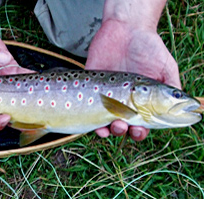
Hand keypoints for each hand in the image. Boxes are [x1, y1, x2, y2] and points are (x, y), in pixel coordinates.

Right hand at [0, 0, 32, 130]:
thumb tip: (3, 58)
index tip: (3, 116)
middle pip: (3, 111)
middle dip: (14, 116)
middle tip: (24, 111)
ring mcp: (2, 81)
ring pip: (16, 96)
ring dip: (26, 97)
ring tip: (37, 95)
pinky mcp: (10, 69)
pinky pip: (21, 75)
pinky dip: (29, 75)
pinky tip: (36, 74)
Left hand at [86, 19, 179, 140]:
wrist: (125, 29)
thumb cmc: (148, 47)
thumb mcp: (165, 67)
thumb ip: (171, 88)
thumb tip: (183, 108)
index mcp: (140, 100)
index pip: (140, 123)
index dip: (140, 131)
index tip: (140, 130)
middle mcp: (123, 101)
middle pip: (123, 125)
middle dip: (125, 131)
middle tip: (128, 126)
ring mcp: (106, 95)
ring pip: (105, 121)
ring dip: (110, 130)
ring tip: (115, 124)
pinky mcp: (91, 87)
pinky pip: (89, 107)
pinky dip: (92, 121)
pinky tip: (98, 126)